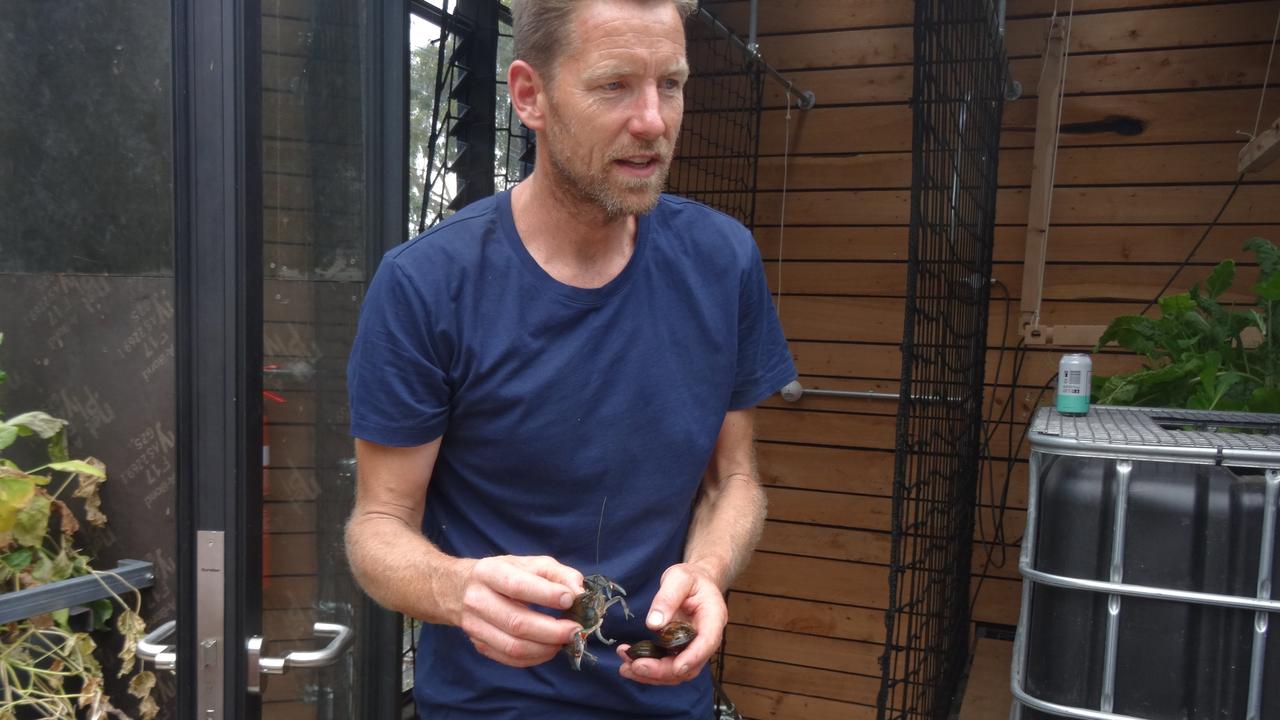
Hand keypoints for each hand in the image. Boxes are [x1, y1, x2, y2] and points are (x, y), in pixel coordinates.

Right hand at [452, 555, 584, 667]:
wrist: (457, 589)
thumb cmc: (501, 573)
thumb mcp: (528, 563)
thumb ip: (557, 573)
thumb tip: (579, 592)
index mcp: (489, 572)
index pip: (517, 586)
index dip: (547, 595)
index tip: (571, 600)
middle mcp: (477, 600)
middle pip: (516, 623)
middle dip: (552, 630)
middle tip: (575, 630)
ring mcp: (475, 626)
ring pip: (513, 646)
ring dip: (545, 648)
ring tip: (565, 640)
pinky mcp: (478, 645)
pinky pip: (509, 659)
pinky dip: (534, 658)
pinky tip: (549, 648)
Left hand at [616, 562, 726, 684]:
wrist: (695, 582)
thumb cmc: (691, 579)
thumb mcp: (679, 578)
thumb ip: (667, 598)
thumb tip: (653, 624)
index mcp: (713, 618)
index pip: (707, 642)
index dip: (692, 658)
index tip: (675, 668)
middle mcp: (706, 639)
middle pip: (689, 665)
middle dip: (662, 671)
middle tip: (635, 665)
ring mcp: (693, 648)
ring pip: (676, 672)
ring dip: (651, 675)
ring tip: (625, 667)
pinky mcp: (679, 652)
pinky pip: (667, 667)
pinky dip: (648, 669)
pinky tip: (629, 664)